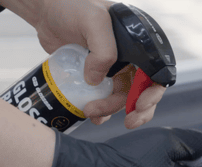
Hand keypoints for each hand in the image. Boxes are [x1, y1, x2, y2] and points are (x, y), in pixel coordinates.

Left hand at [0, 0, 165, 128]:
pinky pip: (104, 98)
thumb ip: (102, 49)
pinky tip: (92, 115)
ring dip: (111, 110)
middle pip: (141, 90)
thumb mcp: (93, 20)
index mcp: (137, 42)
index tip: (140, 105)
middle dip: (135, 108)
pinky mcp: (95, 76)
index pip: (155, 72)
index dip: (152, 92)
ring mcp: (112, 68)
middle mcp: (129, 56)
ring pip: (122, 98)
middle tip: (127, 121)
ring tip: (92, 112)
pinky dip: (101, 111)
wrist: (46, 10)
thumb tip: (97, 81)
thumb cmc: (71, 6)